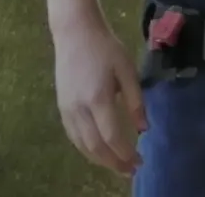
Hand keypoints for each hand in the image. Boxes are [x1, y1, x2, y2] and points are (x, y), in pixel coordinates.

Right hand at [51, 17, 145, 176]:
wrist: (75, 33)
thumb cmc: (106, 48)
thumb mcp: (128, 70)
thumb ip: (136, 101)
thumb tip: (143, 128)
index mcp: (98, 99)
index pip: (112, 137)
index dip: (125, 153)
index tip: (139, 162)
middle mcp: (79, 109)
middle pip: (95, 146)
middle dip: (114, 162)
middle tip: (131, 170)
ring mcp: (67, 110)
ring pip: (82, 145)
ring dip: (100, 159)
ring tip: (118, 165)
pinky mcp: (61, 108)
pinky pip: (73, 136)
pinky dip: (87, 149)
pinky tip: (99, 150)